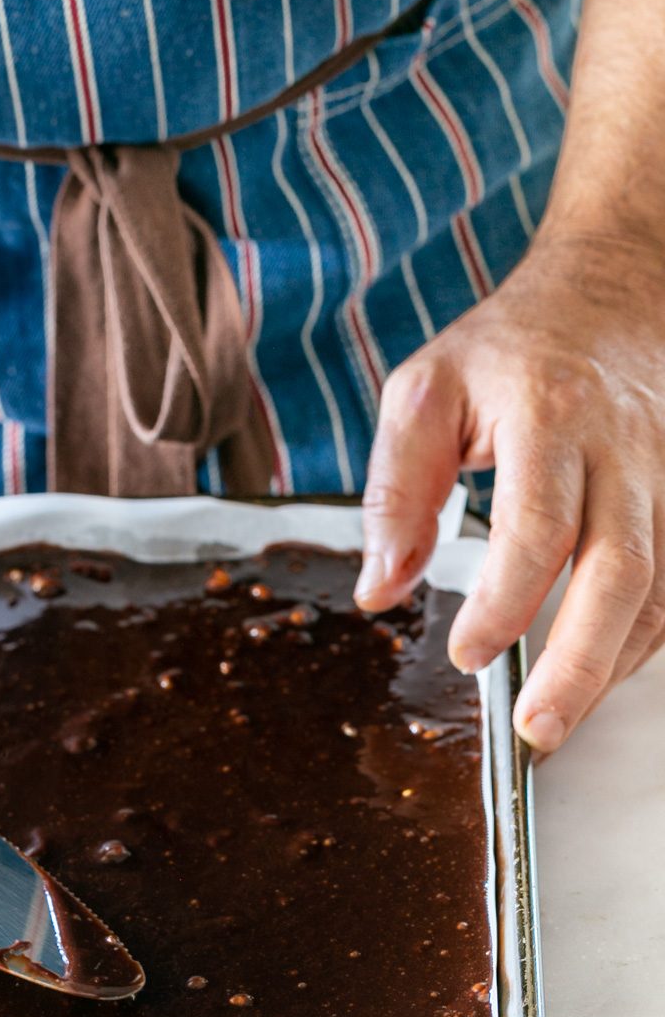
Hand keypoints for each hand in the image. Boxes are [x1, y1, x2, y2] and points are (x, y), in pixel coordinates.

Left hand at [354, 231, 664, 753]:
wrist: (618, 291)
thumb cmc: (508, 347)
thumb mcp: (424, 393)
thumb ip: (396, 492)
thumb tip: (380, 590)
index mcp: (552, 414)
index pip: (539, 525)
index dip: (506, 601)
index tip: (463, 651)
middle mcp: (624, 449)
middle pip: (621, 571)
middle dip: (581, 662)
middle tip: (536, 726)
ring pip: (660, 587)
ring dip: (613, 665)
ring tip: (558, 719)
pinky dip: (640, 638)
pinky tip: (598, 671)